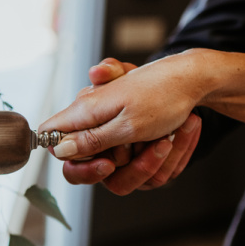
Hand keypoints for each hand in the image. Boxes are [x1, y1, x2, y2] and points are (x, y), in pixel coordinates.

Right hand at [49, 57, 201, 194]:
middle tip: (144, 149)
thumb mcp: (127, 124)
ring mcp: (109, 126)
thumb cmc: (163, 95)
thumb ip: (91, 139)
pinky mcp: (126, 132)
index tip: (105, 164)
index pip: (52, 137)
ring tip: (167, 139)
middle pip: (83, 159)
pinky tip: (173, 138)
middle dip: (117, 166)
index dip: (71, 159)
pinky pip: (135, 159)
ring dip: (147, 159)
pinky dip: (156, 153)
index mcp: (85, 112)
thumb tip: (60, 149)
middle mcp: (93, 119)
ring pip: (115, 164)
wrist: (192, 80)